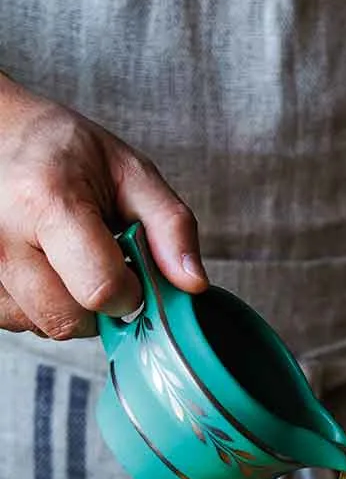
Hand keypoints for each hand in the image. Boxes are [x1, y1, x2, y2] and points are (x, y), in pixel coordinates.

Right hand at [0, 73, 206, 338]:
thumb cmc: (65, 151)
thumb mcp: (130, 171)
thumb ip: (171, 226)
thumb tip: (193, 284)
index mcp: (47, 202)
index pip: (100, 290)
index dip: (130, 291)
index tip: (130, 269)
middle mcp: (2, 237)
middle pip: (69, 320)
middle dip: (99, 305)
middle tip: (99, 263)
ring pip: (44, 327)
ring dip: (69, 307)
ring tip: (67, 259)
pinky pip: (19, 323)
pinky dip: (40, 307)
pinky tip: (43, 269)